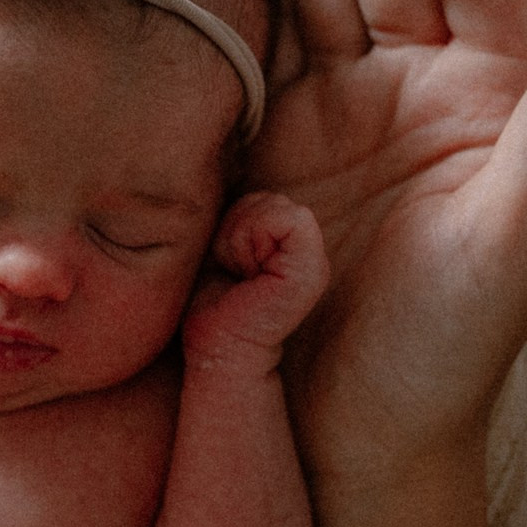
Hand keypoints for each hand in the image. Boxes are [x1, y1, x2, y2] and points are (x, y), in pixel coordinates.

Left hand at [182, 191, 329, 377]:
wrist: (218, 348)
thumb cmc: (212, 302)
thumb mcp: (223, 246)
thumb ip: (242, 216)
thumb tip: (234, 178)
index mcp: (290, 241)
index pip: (261, 196)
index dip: (233, 223)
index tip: (226, 261)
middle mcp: (308, 246)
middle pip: (265, 198)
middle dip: (235, 228)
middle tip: (231, 270)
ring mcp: (314, 259)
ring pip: (270, 207)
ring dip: (237, 239)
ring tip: (237, 275)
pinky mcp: (310, 270)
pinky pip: (283, 219)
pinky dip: (248, 243)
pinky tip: (246, 278)